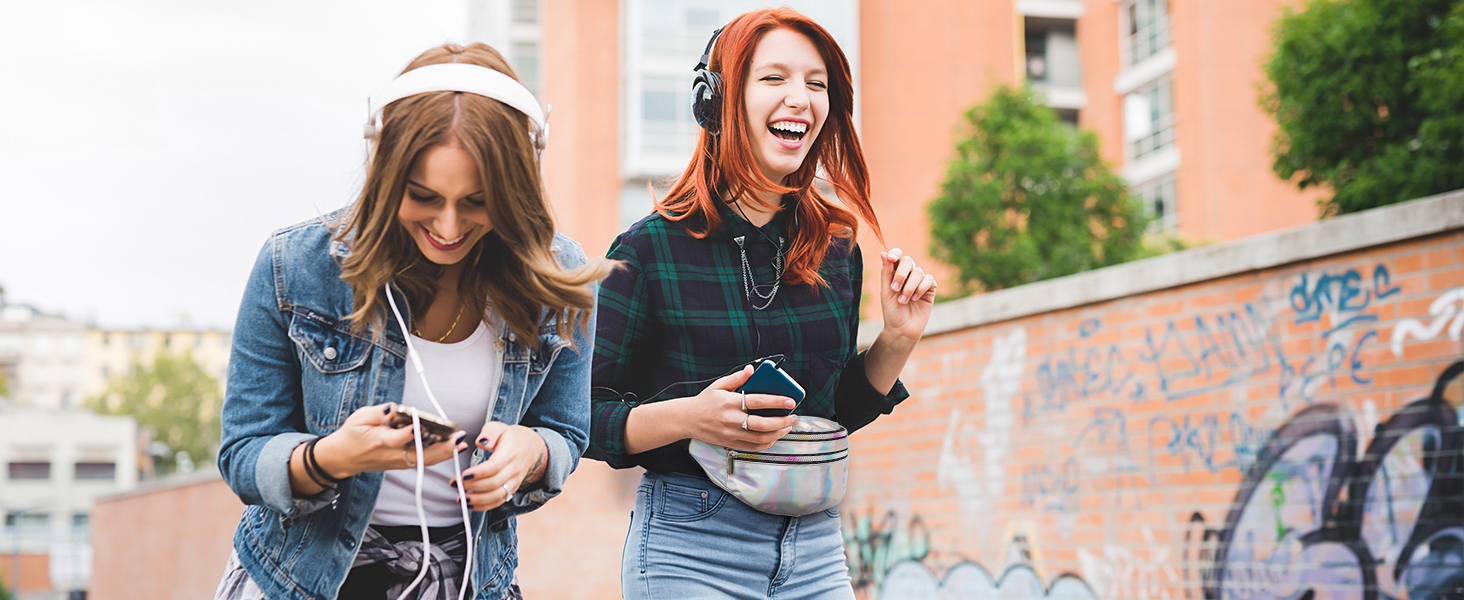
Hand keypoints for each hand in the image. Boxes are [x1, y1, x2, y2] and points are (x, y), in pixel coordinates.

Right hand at [314, 403, 468, 478]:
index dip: (410, 433)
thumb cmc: (353, 435)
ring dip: (444, 452)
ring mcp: (399, 462)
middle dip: (440, 447)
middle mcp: (392, 454)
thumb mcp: (359, 418)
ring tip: (461, 442)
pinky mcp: (403, 464)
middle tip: (457, 438)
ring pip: (424, 460)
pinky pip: (424, 461)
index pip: (397, 438)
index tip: (422, 426)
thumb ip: (377, 413)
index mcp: (379, 441)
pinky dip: (440, 455)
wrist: (344, 458)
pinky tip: (453, 447)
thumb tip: (393, 408)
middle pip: (419, 454)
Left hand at [451, 423, 545, 511]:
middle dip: (473, 486)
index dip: (479, 473)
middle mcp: (514, 469)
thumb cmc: (509, 437)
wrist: (529, 448)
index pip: (496, 466)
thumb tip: (481, 441)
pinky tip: (470, 504)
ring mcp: (514, 481)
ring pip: (498, 496)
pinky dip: (484, 506)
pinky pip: (499, 502)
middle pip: (495, 483)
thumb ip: (489, 432)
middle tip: (455, 484)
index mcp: (510, 452)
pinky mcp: (511, 490)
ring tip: (461, 498)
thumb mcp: (499, 427)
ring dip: (478, 500)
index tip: (463, 475)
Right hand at [682, 365, 796, 451]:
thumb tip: (752, 370)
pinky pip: (753, 447)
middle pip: (761, 424)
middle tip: (793, 416)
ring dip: (777, 433)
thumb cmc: (704, 402)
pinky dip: (767, 443)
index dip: (776, 402)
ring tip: (787, 427)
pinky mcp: (731, 443)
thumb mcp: (718, 385)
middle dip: (782, 421)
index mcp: (729, 402)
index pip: (757, 401)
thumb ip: (737, 377)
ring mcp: (731, 433)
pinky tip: (774, 437)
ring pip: (760, 438)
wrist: (688, 420)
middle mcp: (731, 419)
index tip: (790, 401)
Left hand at [878, 248, 935, 342]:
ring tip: (903, 301)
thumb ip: (886, 272)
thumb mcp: (885, 291)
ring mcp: (919, 281)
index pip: (897, 256)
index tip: (891, 258)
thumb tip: (883, 253)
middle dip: (901, 274)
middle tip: (894, 289)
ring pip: (918, 272)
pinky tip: (915, 299)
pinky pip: (929, 280)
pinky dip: (921, 288)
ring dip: (909, 287)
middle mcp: (907, 274)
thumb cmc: (891, 311)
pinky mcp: (930, 289)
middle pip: (908, 261)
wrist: (902, 330)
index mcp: (894, 272)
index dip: (895, 253)